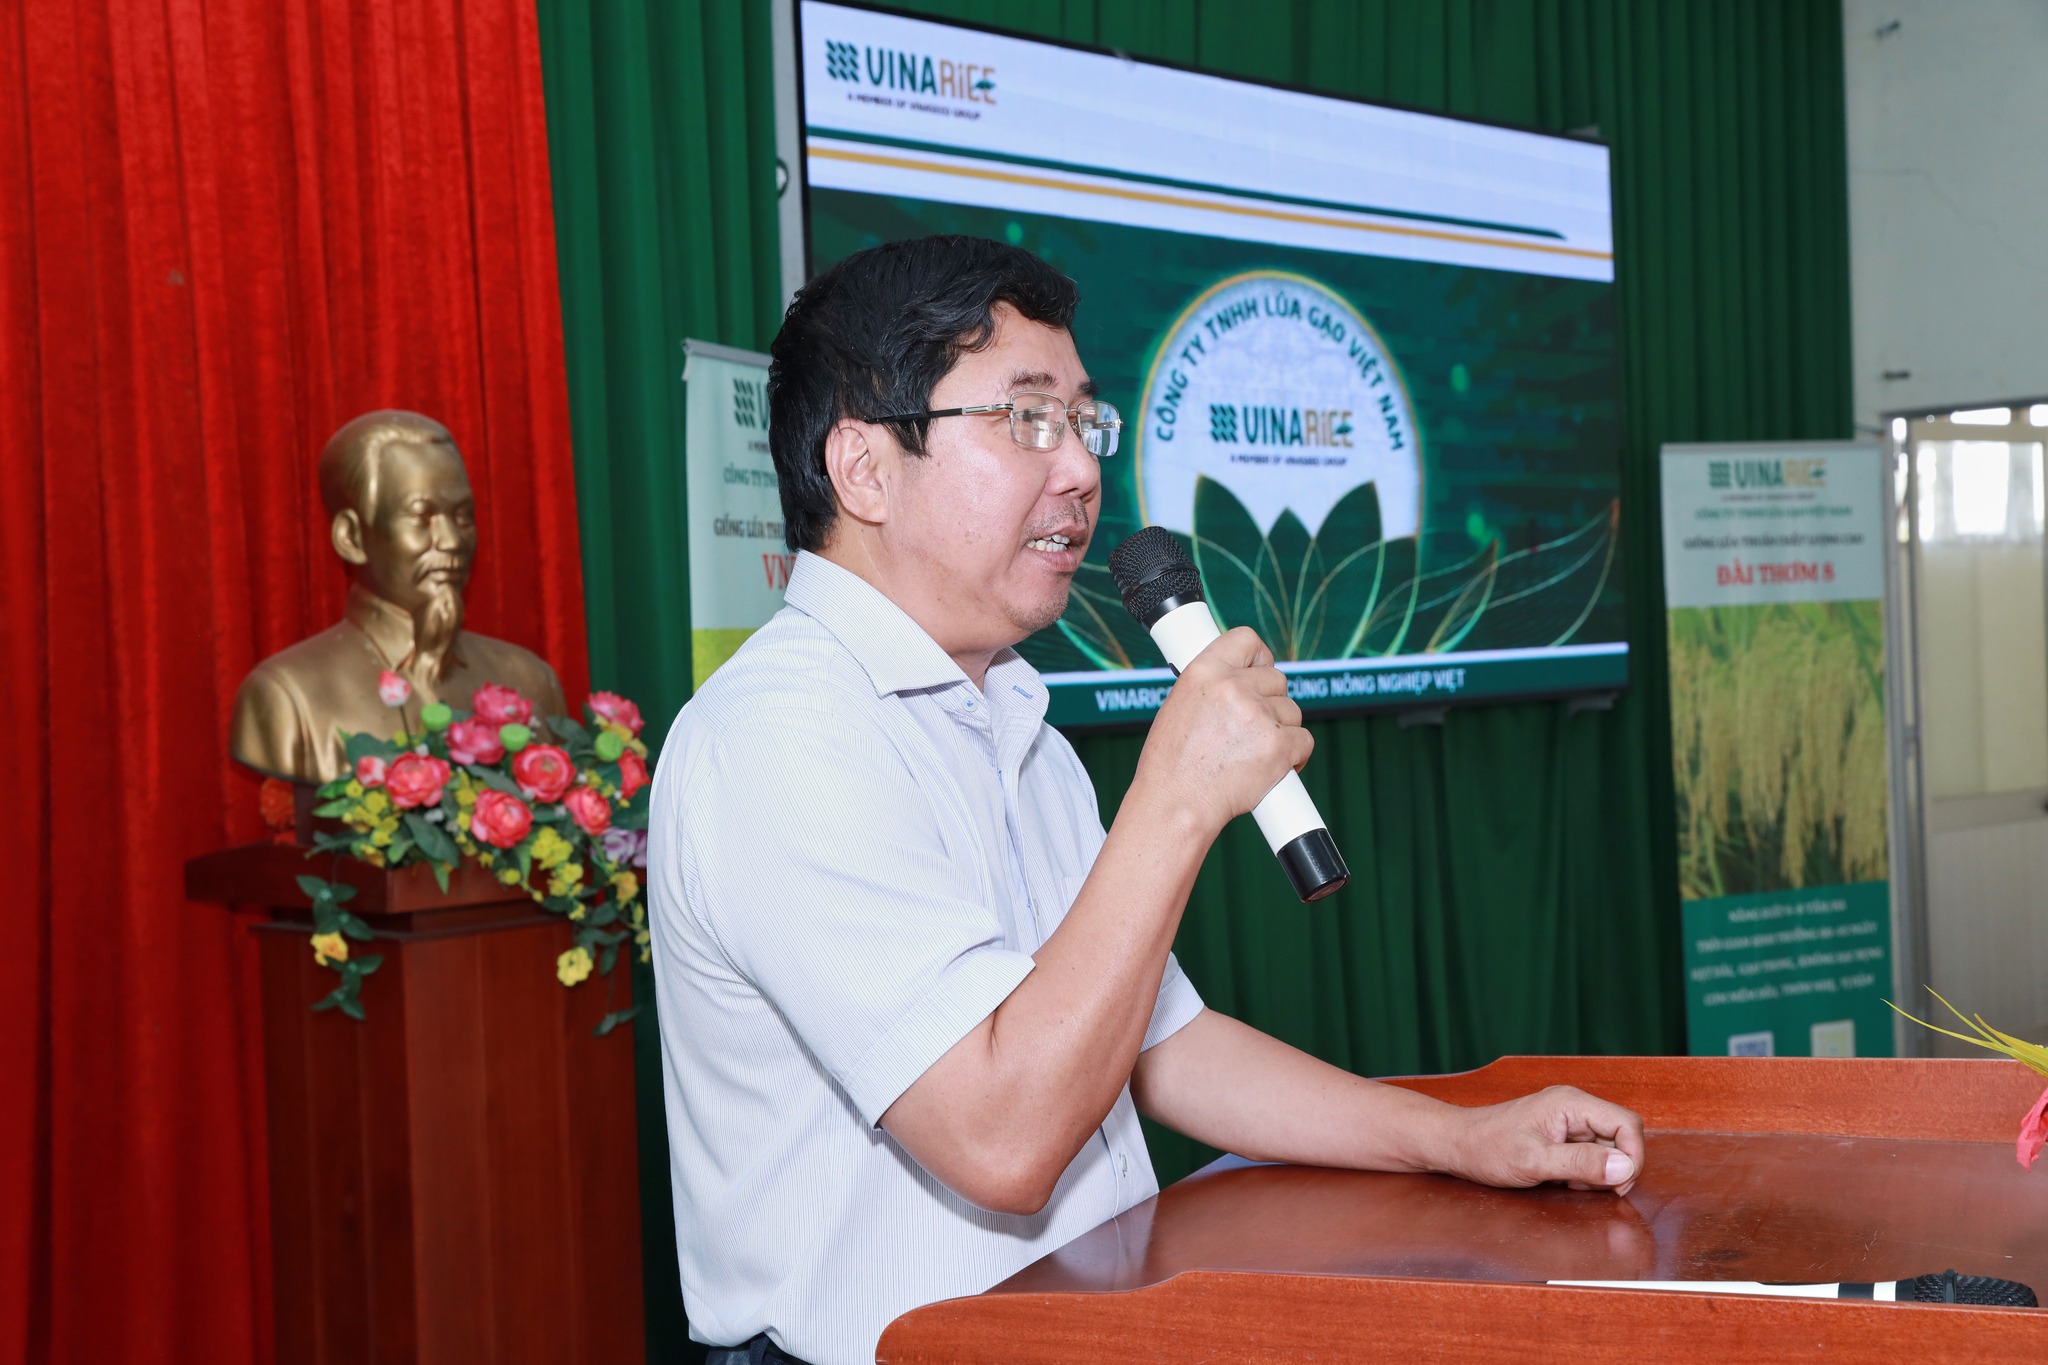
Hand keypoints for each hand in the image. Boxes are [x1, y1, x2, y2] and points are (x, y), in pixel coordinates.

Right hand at [1133, 626, 1312, 835]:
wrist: (1175, 805)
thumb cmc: (1170, 766)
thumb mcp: (1178, 708)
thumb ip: (1212, 689)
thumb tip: (1240, 683)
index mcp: (1204, 672)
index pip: (1247, 640)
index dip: (1258, 657)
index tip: (1259, 669)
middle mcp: (1233, 688)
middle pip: (1277, 679)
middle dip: (1270, 702)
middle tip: (1251, 728)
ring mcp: (1259, 716)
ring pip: (1292, 712)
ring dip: (1281, 730)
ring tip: (1254, 753)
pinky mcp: (1279, 746)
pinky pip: (1304, 740)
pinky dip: (1294, 755)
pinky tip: (1274, 766)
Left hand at [1442, 1085, 1644, 1196]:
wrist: (1458, 1145)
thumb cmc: (1488, 1148)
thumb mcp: (1535, 1161)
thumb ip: (1581, 1163)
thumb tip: (1624, 1168)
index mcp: (1571, 1103)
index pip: (1627, 1123)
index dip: (1632, 1156)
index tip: (1617, 1185)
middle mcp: (1574, 1107)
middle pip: (1621, 1136)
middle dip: (1614, 1167)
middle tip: (1587, 1187)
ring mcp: (1568, 1121)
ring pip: (1608, 1148)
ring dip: (1597, 1172)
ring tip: (1567, 1182)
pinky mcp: (1562, 1135)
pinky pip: (1590, 1154)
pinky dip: (1584, 1172)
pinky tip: (1562, 1180)